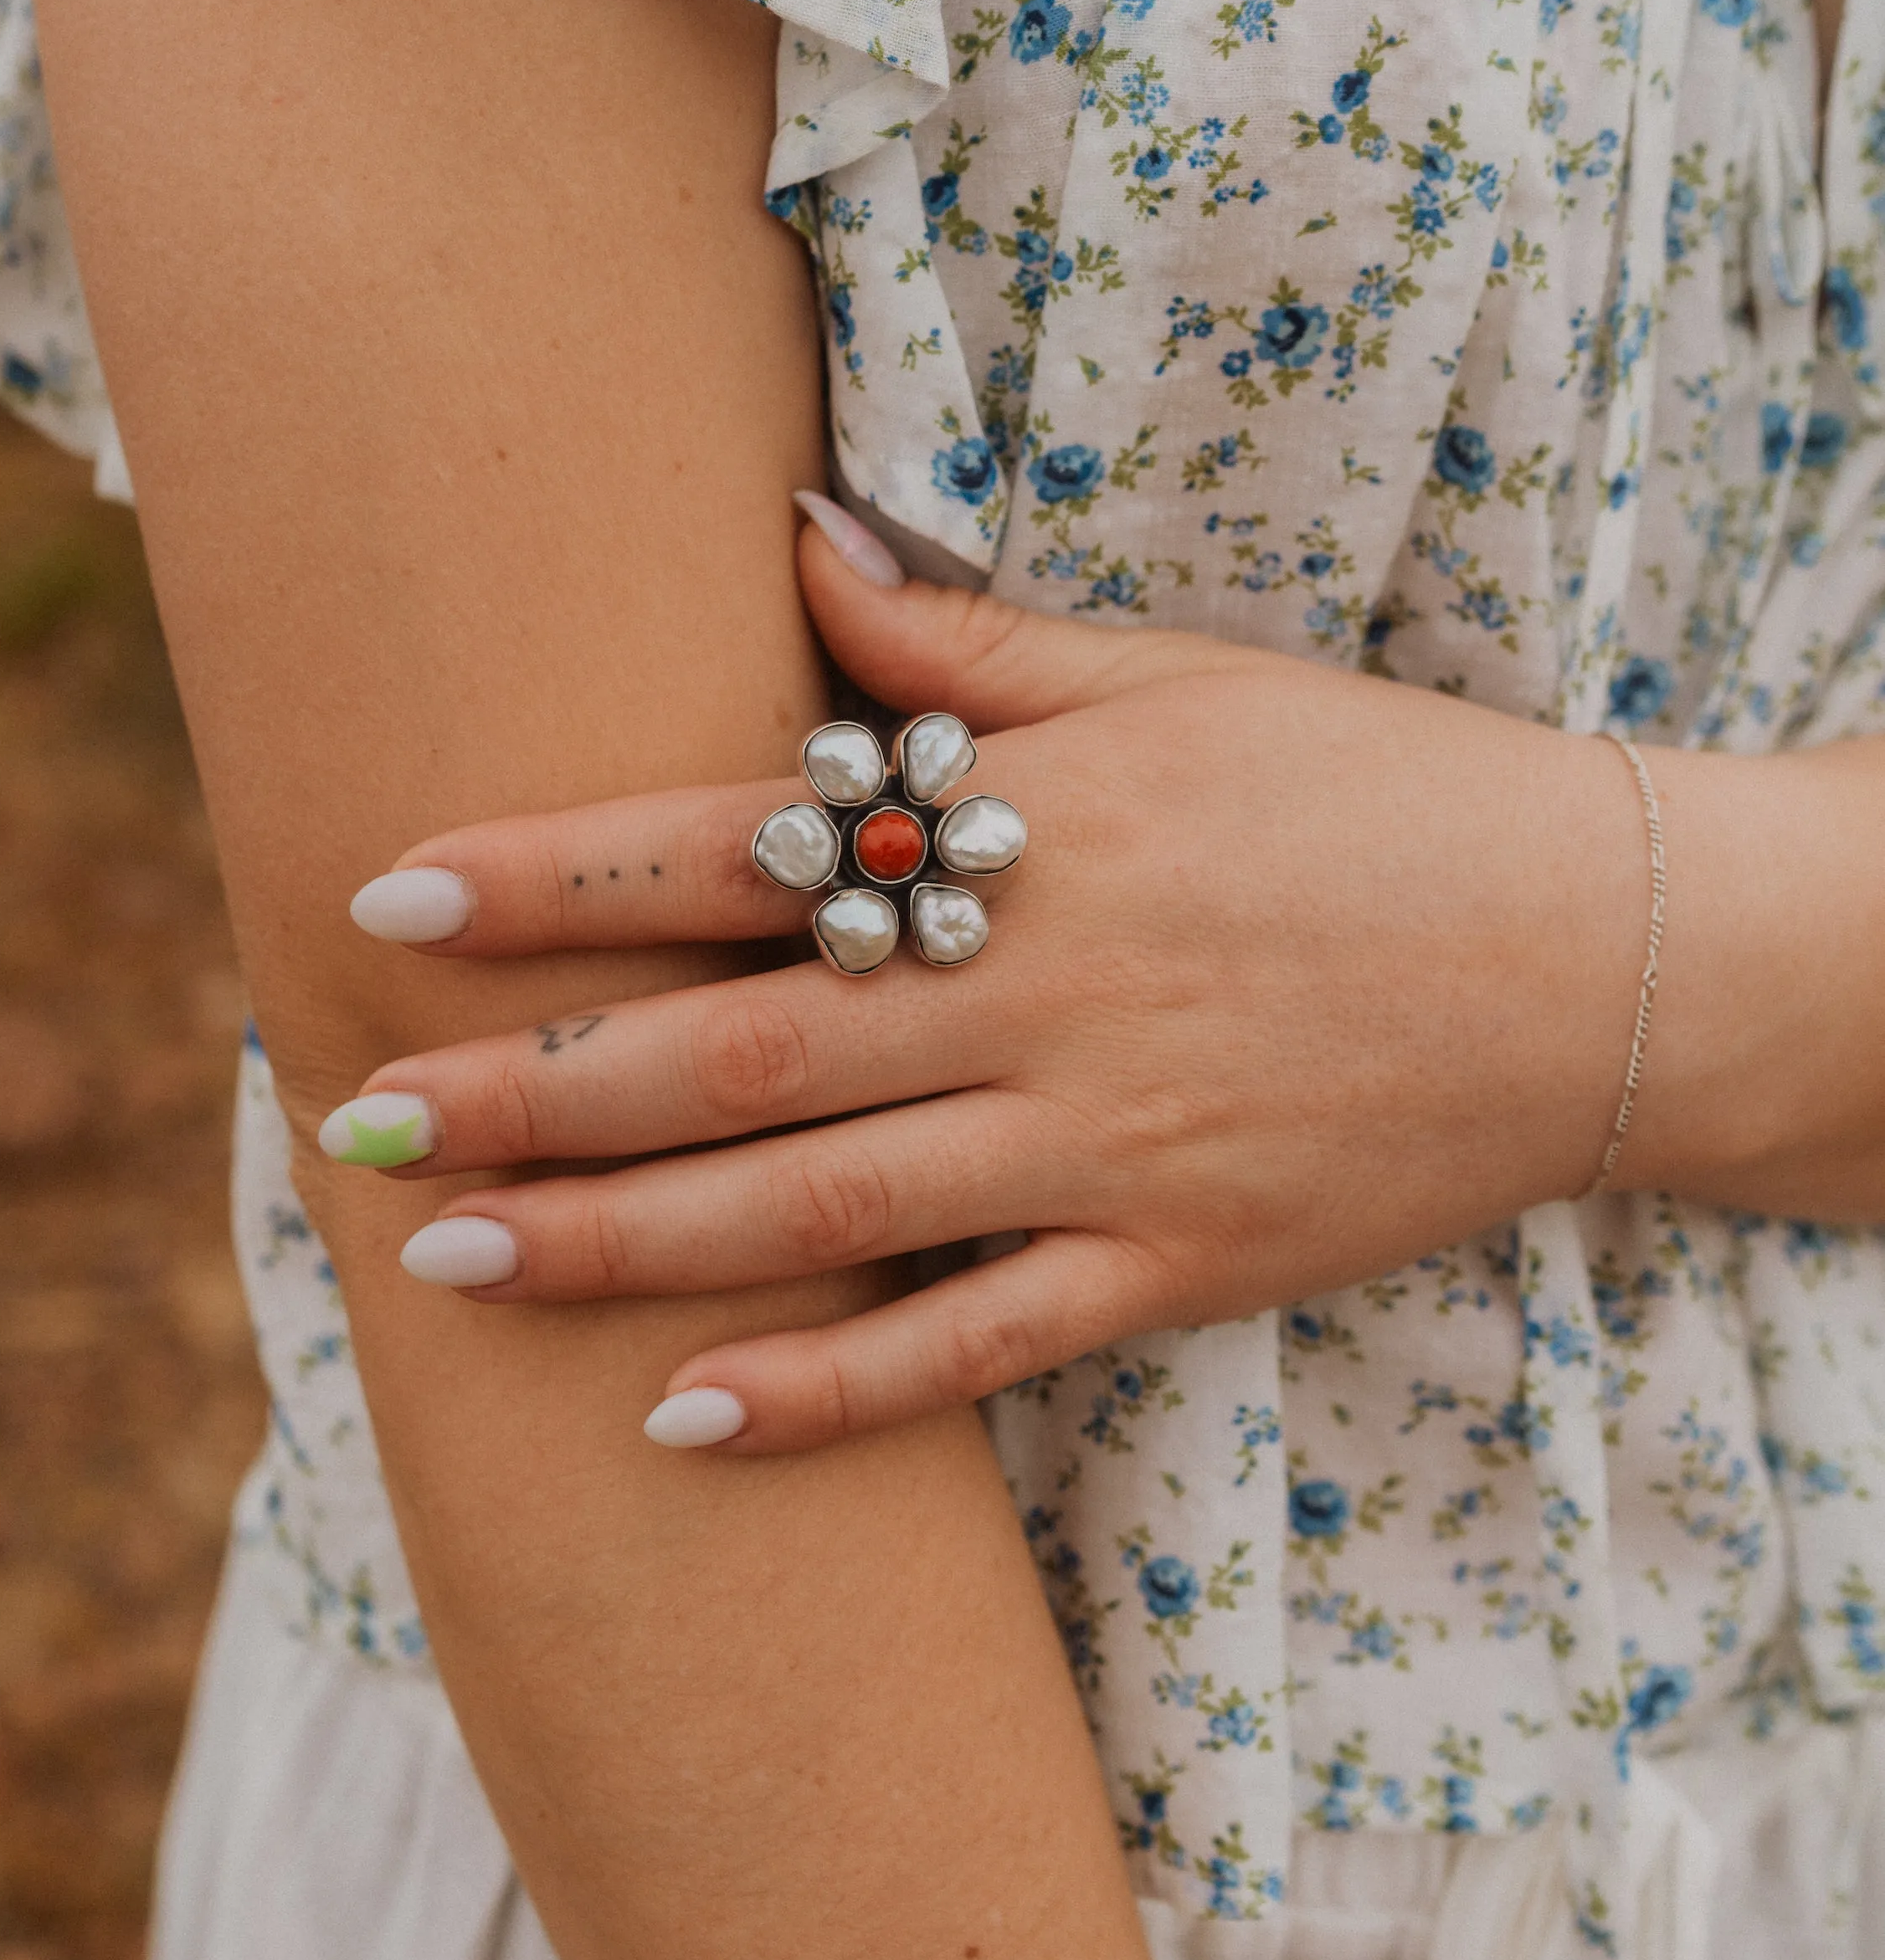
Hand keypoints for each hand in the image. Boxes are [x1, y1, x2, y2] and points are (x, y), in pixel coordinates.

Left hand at [318, 508, 1665, 1452]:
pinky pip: (972, 1348)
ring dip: (622, 1245)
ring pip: (819, 1208)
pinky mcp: (1174, 1268)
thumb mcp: (1179, 679)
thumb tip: (789, 539)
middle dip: (533, 1089)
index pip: (745, 845)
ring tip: (455, 1264)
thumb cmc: (1373, 792)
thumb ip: (968, 642)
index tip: (395, 897)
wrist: (1598, 957)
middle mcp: (1047, 993)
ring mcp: (1107, 1148)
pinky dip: (827, 1395)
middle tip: (362, 1119)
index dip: (560, 877)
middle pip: (740, 1049)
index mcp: (1034, 829)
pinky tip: (683, 1420)